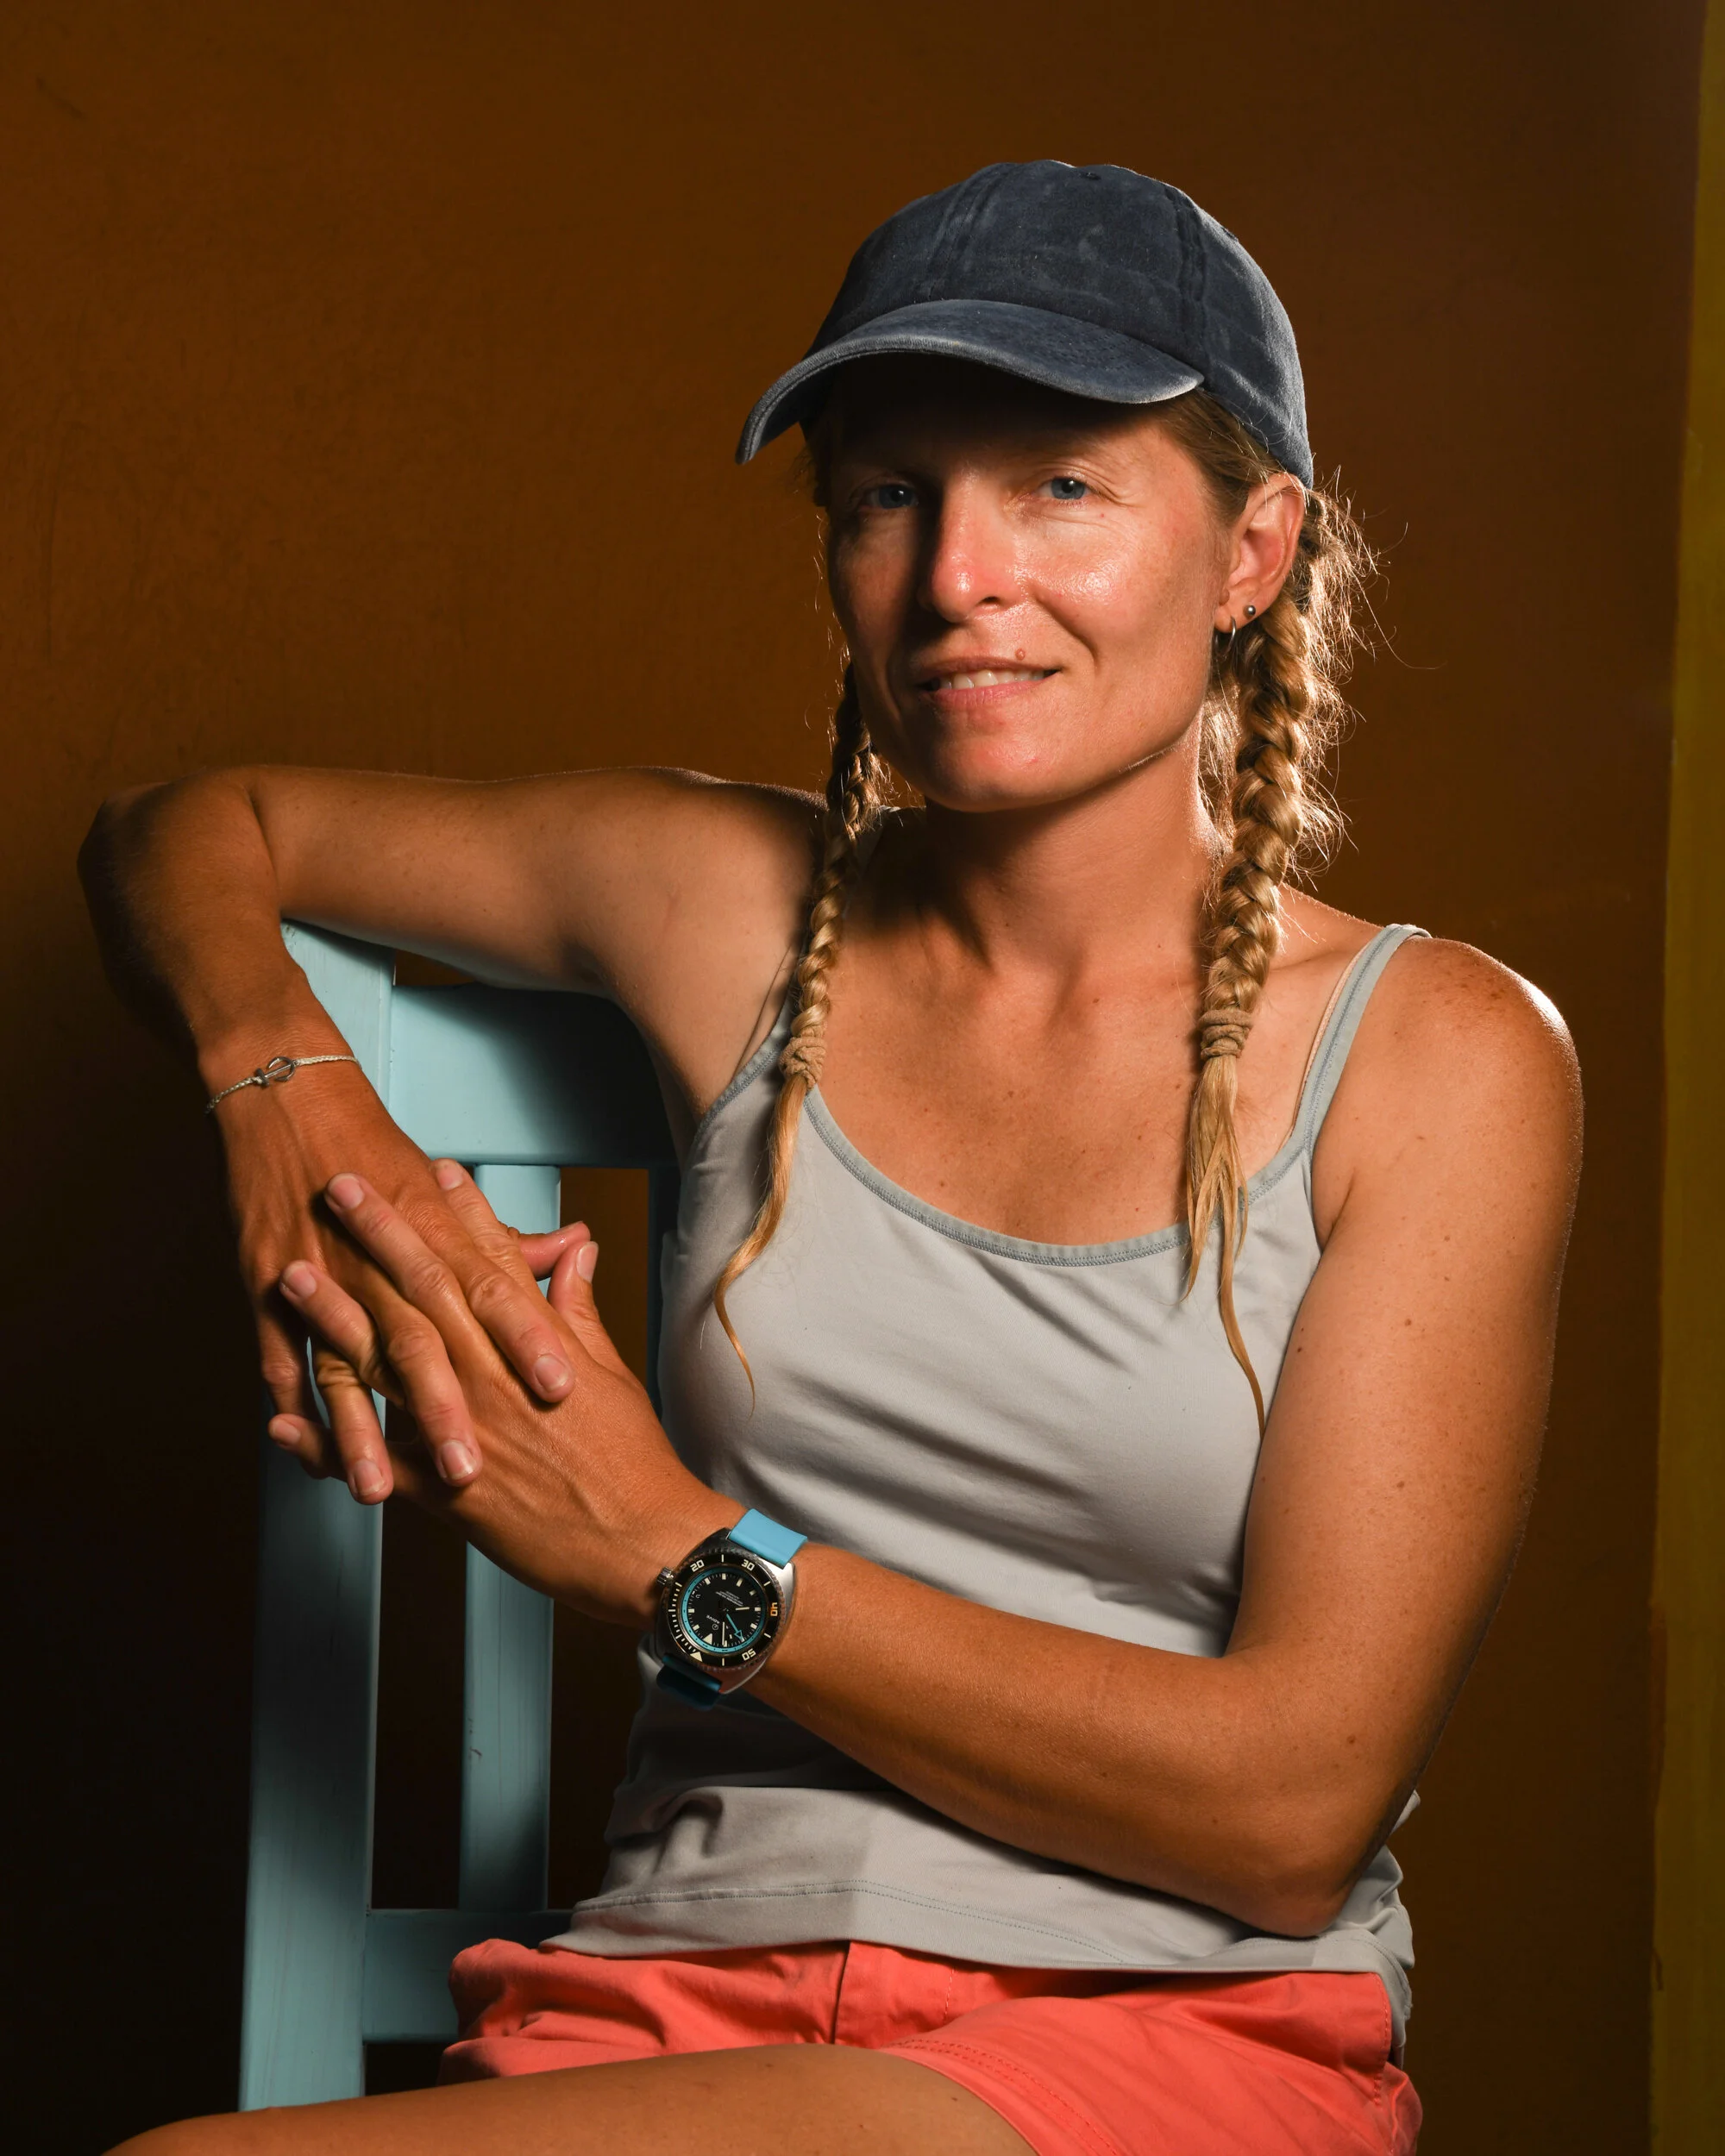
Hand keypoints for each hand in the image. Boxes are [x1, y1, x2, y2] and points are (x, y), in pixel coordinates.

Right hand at [216, 1062, 588, 1502]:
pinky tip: (306, 1456)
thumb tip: (574, 1251)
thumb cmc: (374, 1149)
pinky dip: (291, 1404)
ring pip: (344, 1364)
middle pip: (419, 1342)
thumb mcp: (443, 1193)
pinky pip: (277, 1354)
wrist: (286, 1097)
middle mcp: (379, 1258)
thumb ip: (506, 1239)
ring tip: (376, 1490)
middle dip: (445, 1409)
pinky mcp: (263, 1285)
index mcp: (433, 1231)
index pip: (491, 1291)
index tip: (561, 1386)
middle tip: (475, 1471)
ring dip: (359, 1430)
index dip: (526, 1338)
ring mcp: (320, 1274)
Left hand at [278, 1162, 733, 1624]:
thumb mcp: (610, 1373)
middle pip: (425, 1291)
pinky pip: (371, 1461)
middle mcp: (491, 1378)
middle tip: (340, 1188)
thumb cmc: (633, 1460)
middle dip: (379, 1235)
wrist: (641, 1541)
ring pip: (384, 1362)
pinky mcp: (443, 1492)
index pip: (492, 1260)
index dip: (459, 1211)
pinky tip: (282, 1416)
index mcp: (536, 1346)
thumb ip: (577, 1310)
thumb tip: (574, 1253)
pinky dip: (324, 1440)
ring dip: (333, 1316)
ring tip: (292, 1275)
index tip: (430, 1169)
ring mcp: (461, 1431)